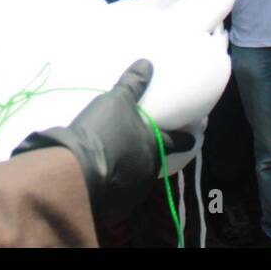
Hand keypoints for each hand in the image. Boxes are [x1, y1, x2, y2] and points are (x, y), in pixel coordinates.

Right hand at [12, 60, 193, 221]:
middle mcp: (149, 169)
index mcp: (155, 144)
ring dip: (132, 170)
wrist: (76, 167)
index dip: (187, 138)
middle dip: (151, 153)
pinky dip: (116, 185)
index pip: (179, 141)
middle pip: (155, 160)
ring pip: (138, 178)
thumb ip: (134, 83)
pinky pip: (120, 194)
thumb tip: (147, 63)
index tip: (194, 137)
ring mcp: (135, 190)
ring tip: (117, 162)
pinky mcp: (118, 206)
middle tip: (140, 145)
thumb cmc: (103, 130)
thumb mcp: (117, 100)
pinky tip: (104, 177)